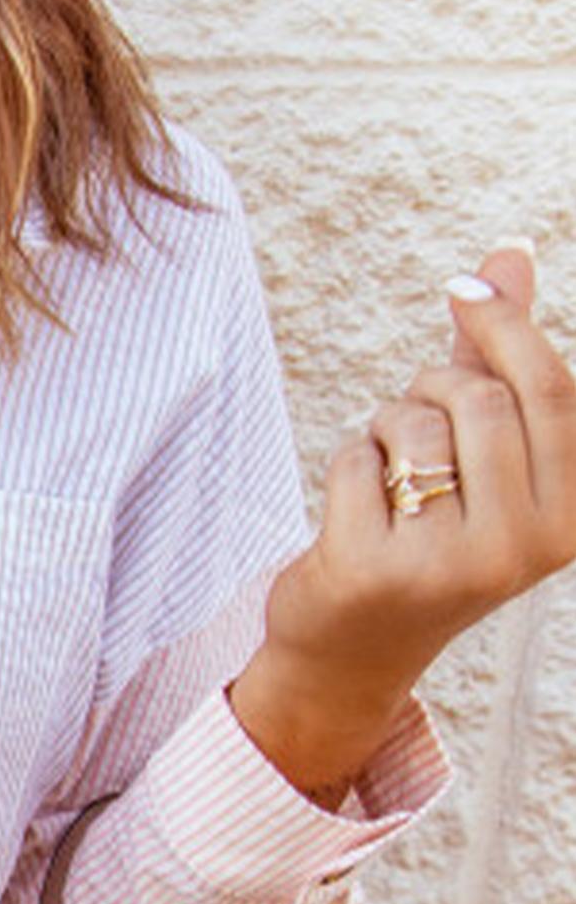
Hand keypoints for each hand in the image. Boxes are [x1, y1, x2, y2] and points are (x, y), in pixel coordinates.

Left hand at [229, 241, 575, 804]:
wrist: (354, 650)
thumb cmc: (427, 530)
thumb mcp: (481, 450)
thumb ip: (500, 358)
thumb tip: (507, 252)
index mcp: (568, 518)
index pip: (551, 391)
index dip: (503, 325)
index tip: (464, 291)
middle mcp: (521, 550)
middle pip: (478, 400)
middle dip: (433, 386)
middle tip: (415, 427)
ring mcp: (447, 567)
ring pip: (415, 426)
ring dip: (388, 427)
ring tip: (391, 475)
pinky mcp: (373, 572)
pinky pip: (357, 461)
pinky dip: (349, 465)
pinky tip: (355, 516)